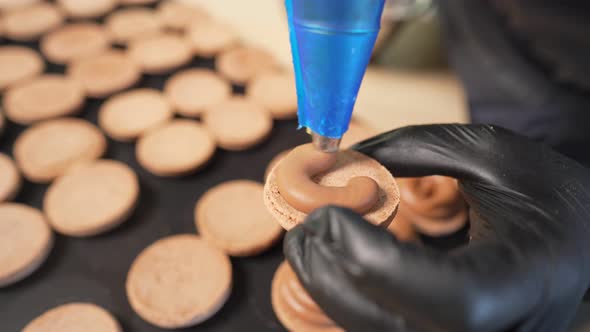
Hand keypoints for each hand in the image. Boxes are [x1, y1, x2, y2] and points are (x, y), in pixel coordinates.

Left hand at [284, 124, 589, 331]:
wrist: (579, 243)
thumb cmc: (547, 195)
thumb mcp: (494, 153)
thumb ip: (417, 149)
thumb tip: (340, 160)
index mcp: (527, 281)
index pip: (449, 298)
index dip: (376, 261)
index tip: (328, 212)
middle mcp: (501, 330)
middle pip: (398, 326)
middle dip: (333, 276)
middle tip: (301, 226)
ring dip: (329, 290)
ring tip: (307, 241)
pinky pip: (382, 328)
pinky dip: (347, 298)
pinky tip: (333, 262)